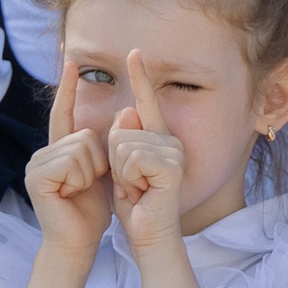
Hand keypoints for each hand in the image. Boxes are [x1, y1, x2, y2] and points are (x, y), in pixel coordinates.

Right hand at [24, 65, 114, 256]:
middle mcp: (43, 152)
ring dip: (91, 173)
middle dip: (99, 161)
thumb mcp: (105, 173)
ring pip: (80, 147)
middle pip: (84, 133)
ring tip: (80, 192)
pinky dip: (80, 179)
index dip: (68, 89)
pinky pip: (72, 162)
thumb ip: (109, 146)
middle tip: (90, 185)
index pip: (64, 113)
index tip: (72, 62)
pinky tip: (71, 195)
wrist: (77, 243)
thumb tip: (126, 108)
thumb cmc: (91, 212)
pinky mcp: (36, 176)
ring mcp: (36, 163)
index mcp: (59, 149)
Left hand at [106, 51, 188, 252]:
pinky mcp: (171, 165)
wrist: (148, 236)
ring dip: (120, 172)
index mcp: (158, 138)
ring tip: (136, 189)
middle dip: (114, 161)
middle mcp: (169, 140)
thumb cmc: (135, 206)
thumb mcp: (121, 169)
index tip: (134, 51)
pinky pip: (131, 157)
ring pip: (123, 143)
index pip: (146, 102)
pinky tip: (141, 192)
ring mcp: (173, 152)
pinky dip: (128, 178)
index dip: (140, 77)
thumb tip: (127, 112)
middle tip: (130, 184)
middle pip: (121, 128)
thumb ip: (121, 141)